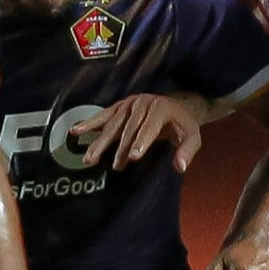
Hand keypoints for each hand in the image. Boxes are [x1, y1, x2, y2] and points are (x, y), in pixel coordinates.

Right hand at [70, 92, 210, 171]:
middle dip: (120, 148)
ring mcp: (129, 103)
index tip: (133, 157)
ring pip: (113, 124)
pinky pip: (103, 115)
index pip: (149, 127)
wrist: (177, 105)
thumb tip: (179, 167)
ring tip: (89, 160)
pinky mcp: (120, 106)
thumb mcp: (193, 136)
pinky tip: (75, 131)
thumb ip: (187, 151)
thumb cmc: (183, 125)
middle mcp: (143, 103)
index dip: (141, 141)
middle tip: (114, 166)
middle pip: (128, 127)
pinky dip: (89, 123)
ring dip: (101, 142)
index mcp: (161, 108)